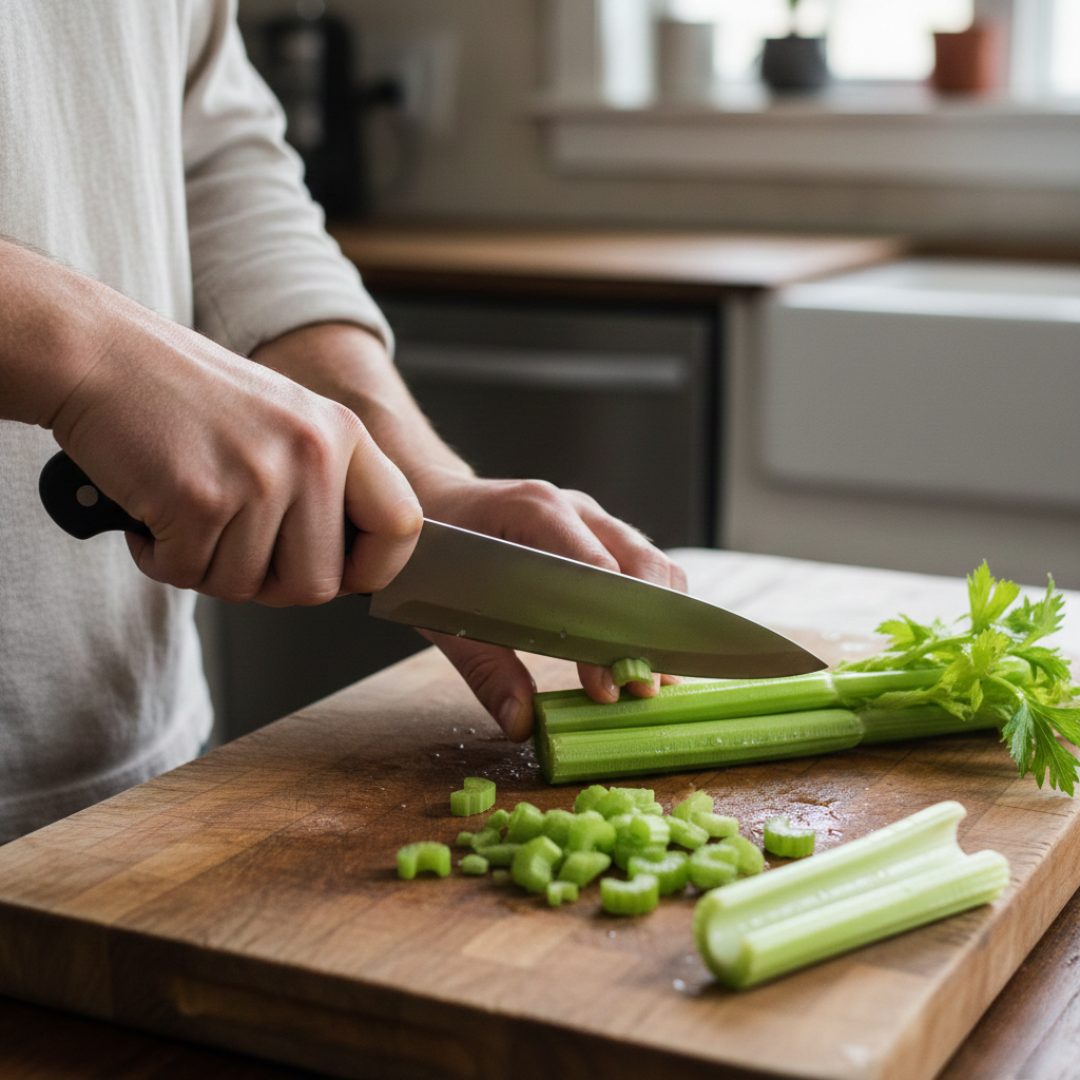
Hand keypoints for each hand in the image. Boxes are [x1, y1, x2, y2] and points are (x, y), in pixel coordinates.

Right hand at [50, 290, 421, 603]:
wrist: (101, 354)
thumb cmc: (189, 397)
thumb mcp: (287, 421)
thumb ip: (326, 484)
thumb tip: (352, 571)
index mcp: (344, 434)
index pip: (402, 527)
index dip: (374, 568)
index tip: (339, 572)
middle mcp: (313, 454)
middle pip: (319, 585)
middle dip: (269, 583)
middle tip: (231, 547)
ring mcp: (258, 476)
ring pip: (247, 587)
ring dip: (206, 567)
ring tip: (185, 514)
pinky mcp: (199, 498)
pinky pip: (190, 574)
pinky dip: (162, 559)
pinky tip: (152, 513)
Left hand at [413, 470, 687, 740]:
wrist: (423, 503)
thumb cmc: (434, 554)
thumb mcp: (447, 613)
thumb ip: (486, 670)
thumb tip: (522, 723)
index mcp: (533, 512)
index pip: (595, 569)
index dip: (611, 628)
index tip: (613, 682)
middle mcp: (571, 507)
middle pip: (639, 560)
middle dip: (649, 627)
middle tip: (645, 686)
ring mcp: (588, 516)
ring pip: (650, 560)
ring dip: (660, 618)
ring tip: (654, 674)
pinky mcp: (596, 531)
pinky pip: (640, 563)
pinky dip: (651, 606)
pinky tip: (646, 649)